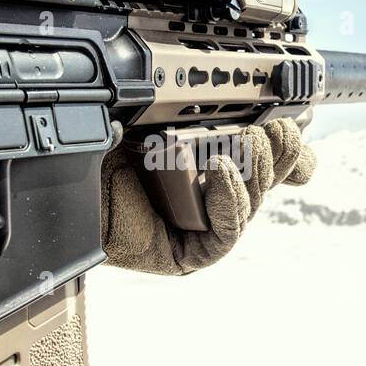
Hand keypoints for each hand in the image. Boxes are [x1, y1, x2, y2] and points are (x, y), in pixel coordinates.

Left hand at [100, 118, 315, 274]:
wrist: (67, 184)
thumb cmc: (109, 154)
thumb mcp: (166, 124)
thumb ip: (214, 117)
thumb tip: (268, 110)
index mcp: (210, 170)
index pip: (264, 164)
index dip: (289, 151)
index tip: (297, 121)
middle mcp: (211, 202)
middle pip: (265, 183)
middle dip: (279, 154)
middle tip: (277, 128)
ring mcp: (202, 231)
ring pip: (251, 206)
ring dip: (256, 172)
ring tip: (249, 142)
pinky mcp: (190, 256)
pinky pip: (225, 234)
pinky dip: (230, 200)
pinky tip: (221, 170)